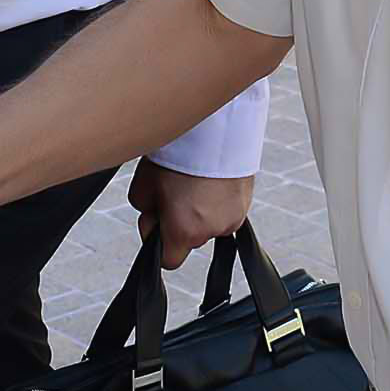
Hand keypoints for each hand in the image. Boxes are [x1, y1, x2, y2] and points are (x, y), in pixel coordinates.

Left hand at [129, 159, 251, 269]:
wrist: (214, 128)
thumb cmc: (176, 155)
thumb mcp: (142, 185)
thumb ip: (143, 210)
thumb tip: (150, 217)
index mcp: (184, 231)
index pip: (169, 261)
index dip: (158, 246)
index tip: (156, 223)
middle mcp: (212, 230)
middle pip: (190, 239)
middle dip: (179, 221)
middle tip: (172, 190)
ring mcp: (233, 218)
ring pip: (209, 224)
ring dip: (199, 211)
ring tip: (192, 180)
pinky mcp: (246, 202)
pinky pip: (225, 210)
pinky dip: (216, 200)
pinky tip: (208, 179)